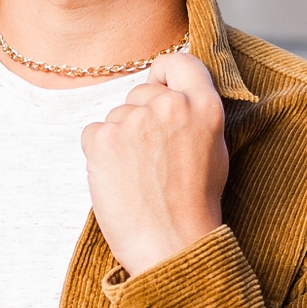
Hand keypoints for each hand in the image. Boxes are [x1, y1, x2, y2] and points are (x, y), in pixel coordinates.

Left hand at [81, 51, 227, 277]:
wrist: (172, 246)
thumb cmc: (193, 206)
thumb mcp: (213, 150)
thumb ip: (194, 113)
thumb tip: (166, 88)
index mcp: (204, 106)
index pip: (178, 61)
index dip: (163, 73)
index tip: (157, 86)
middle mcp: (170, 106)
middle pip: (140, 92)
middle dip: (140, 119)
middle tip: (151, 160)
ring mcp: (135, 121)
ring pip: (115, 116)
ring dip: (120, 141)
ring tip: (138, 178)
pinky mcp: (104, 138)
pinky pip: (93, 133)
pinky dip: (100, 155)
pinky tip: (118, 181)